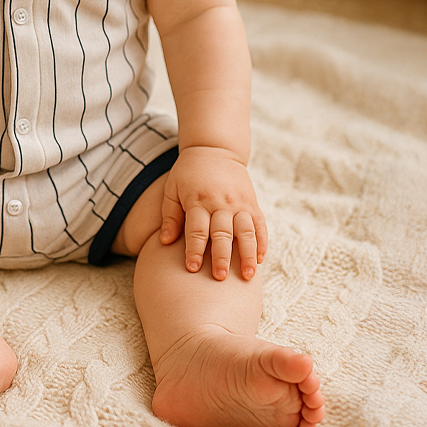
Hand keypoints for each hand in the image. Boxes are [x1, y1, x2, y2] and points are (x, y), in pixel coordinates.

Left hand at [158, 147, 266, 280]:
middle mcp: (220, 203)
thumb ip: (170, 215)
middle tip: (219, 278)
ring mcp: (239, 203)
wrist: (214, 149)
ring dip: (247, 254)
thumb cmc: (188, 172)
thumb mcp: (172, 189)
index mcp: (198, 200)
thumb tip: (165, 242)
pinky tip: (260, 259)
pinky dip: (262, 242)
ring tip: (247, 276)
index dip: (194, 250)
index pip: (196, 230)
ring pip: (246, 232)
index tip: (192, 269)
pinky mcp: (251, 202)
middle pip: (222, 233)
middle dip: (221, 257)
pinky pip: (260, 225)